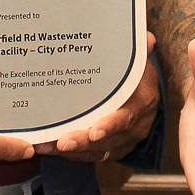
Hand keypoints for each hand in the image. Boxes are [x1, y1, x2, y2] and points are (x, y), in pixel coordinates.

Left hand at [41, 34, 160, 161]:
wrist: (148, 97)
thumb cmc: (137, 76)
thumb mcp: (139, 62)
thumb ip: (139, 52)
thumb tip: (147, 38)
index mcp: (142, 103)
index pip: (127, 117)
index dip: (111, 125)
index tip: (94, 131)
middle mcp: (135, 126)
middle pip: (109, 139)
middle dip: (84, 142)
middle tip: (61, 142)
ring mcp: (124, 140)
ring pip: (97, 151)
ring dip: (72, 150)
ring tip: (46, 146)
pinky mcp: (112, 149)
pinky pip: (91, 156)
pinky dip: (71, 154)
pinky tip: (49, 149)